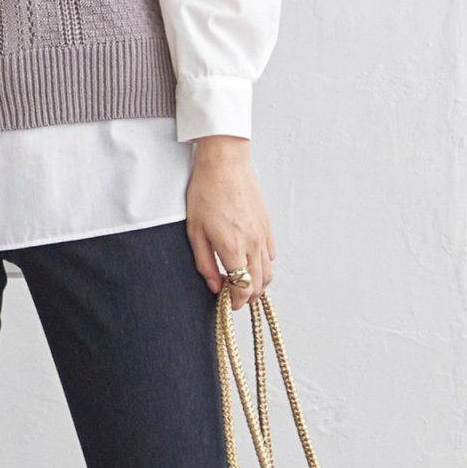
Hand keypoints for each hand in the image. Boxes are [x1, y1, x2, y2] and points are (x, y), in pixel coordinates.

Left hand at [185, 137, 274, 309]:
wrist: (225, 164)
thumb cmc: (205, 193)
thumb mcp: (195, 231)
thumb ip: (204, 264)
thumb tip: (214, 287)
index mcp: (233, 247)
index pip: (242, 288)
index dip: (235, 302)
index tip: (227, 304)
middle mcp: (253, 244)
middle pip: (258, 285)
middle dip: (247, 298)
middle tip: (232, 297)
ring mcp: (263, 235)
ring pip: (268, 273)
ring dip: (257, 284)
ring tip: (241, 283)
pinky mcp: (267, 226)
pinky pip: (271, 256)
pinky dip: (263, 267)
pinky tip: (248, 262)